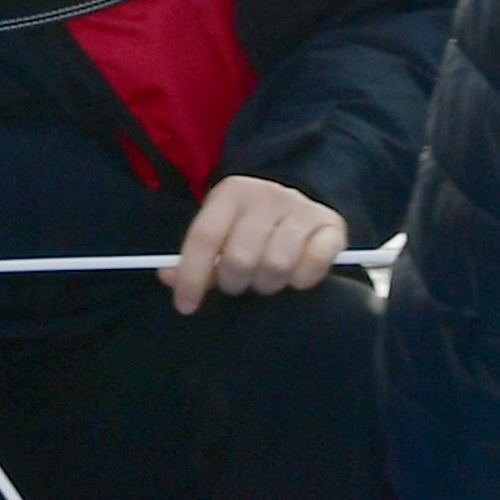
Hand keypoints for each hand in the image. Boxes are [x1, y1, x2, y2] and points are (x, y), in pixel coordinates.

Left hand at [161, 175, 347, 313]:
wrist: (300, 201)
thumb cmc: (250, 227)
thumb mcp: (221, 233)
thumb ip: (195, 259)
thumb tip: (168, 276)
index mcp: (232, 192)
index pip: (203, 237)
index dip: (191, 276)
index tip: (186, 306)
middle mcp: (267, 194)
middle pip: (240, 258)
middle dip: (234, 283)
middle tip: (238, 284)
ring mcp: (302, 208)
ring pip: (276, 265)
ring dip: (268, 284)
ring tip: (265, 279)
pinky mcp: (331, 225)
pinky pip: (313, 264)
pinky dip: (302, 279)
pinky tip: (295, 276)